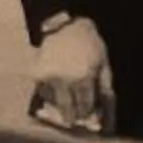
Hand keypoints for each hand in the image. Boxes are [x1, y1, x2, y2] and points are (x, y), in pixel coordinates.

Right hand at [29, 19, 113, 133]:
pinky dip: (51, 92)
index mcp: (83, 78)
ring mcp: (48, 77)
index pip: (85, 106)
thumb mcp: (103, 62)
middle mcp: (64, 80)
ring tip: (66, 99)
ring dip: (61, 104)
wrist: (64, 24)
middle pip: (68, 109)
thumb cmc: (88, 43)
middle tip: (75, 118)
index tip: (88, 118)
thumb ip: (104, 86)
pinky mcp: (37, 74)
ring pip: (55, 102)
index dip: (87, 113)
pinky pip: (45, 92)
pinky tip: (57, 84)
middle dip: (73, 115)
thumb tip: (105, 107)